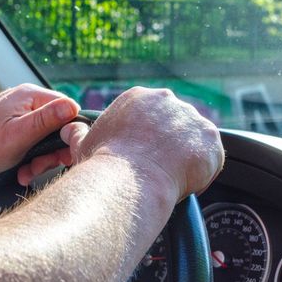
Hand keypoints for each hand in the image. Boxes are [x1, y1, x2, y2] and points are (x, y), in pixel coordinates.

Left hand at [0, 84, 79, 180]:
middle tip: (39, 168)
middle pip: (59, 125)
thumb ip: (46, 120)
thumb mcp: (18, 136)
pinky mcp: (14, 124)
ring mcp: (20, 111)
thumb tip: (73, 106)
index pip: (69, 109)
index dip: (70, 134)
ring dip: (41, 158)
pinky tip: (22, 170)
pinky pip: (34, 139)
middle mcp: (27, 99)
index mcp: (30, 95)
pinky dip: (32, 157)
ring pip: (47, 136)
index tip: (61, 156)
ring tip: (27, 173)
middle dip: (52, 151)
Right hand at [58, 87, 224, 200]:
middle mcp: (167, 101)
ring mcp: (191, 118)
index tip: (145, 155)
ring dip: (187, 156)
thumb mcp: (86, 144)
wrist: (128, 180)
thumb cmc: (104, 164)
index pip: (151, 115)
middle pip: (174, 123)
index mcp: (138, 98)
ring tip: (171, 178)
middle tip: (158, 168)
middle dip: (170, 144)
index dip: (150, 138)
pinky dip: (203, 170)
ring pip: (194, 139)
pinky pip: (212, 156)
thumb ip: (80, 134)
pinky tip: (185, 182)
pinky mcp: (210, 139)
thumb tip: (69, 129)